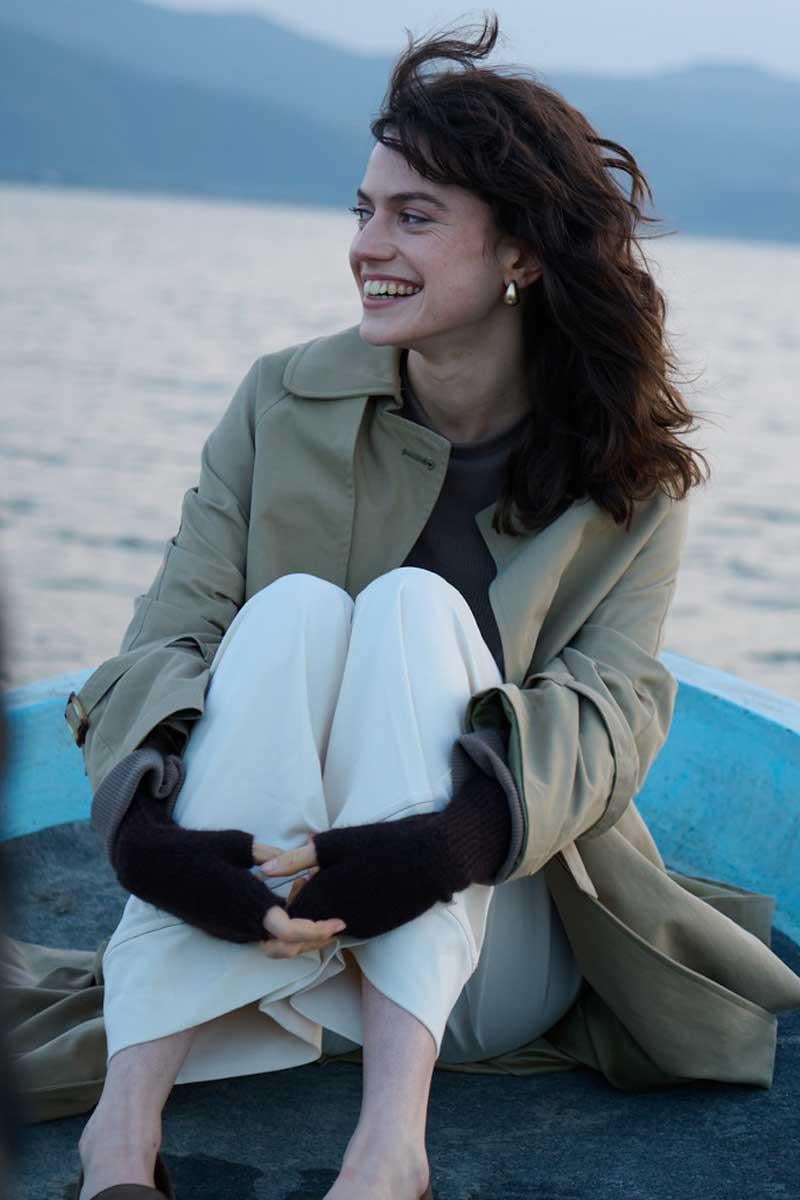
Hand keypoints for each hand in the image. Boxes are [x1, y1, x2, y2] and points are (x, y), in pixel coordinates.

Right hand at [111, 791, 344, 947]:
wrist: (155, 866)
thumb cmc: (196, 849)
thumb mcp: (238, 843)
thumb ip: (267, 854)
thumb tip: (289, 859)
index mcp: (247, 904)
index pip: (291, 930)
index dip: (318, 929)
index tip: (339, 921)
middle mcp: (239, 925)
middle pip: (288, 945)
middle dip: (314, 937)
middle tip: (334, 920)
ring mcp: (229, 931)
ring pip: (273, 944)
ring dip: (297, 937)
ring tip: (314, 913)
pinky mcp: (222, 931)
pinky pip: (257, 938)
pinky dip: (278, 933)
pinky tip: (287, 910)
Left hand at [256, 815, 454, 939]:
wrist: (433, 860)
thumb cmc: (382, 844)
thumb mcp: (335, 843)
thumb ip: (295, 860)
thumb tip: (263, 870)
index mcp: (323, 898)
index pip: (286, 919)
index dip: (285, 903)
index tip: (297, 882)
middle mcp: (337, 922)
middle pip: (305, 931)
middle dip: (301, 913)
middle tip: (311, 882)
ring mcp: (359, 929)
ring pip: (327, 931)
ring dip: (322, 914)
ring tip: (334, 882)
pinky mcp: (376, 930)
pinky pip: (348, 928)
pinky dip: (343, 915)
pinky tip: (355, 888)